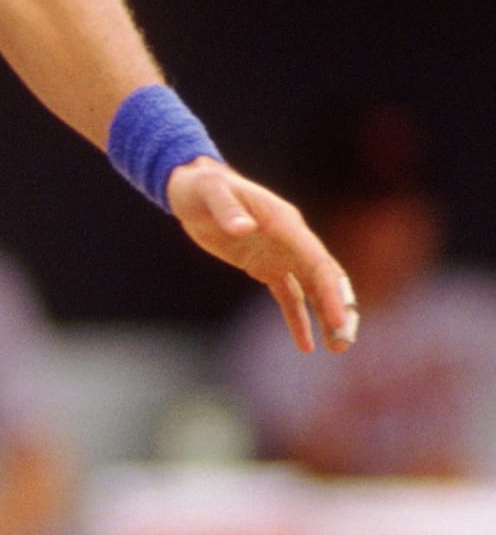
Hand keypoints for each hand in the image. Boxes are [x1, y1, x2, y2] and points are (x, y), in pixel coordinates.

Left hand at [166, 158, 357, 354]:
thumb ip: (227, 210)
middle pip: (323, 277)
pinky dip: (298, 318)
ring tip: (336, 348)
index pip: (316, 260)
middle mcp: (290, 238)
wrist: (192, 188)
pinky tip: (306, 345)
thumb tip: (243, 228)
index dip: (329, 290)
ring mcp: (280, 253)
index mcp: (284, 221)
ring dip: (325, 317)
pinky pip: (288, 295)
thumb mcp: (209, 193)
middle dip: (337, 308)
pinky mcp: (265, 266)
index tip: (338, 320)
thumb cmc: (201, 186)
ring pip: (312, 289)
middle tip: (344, 342)